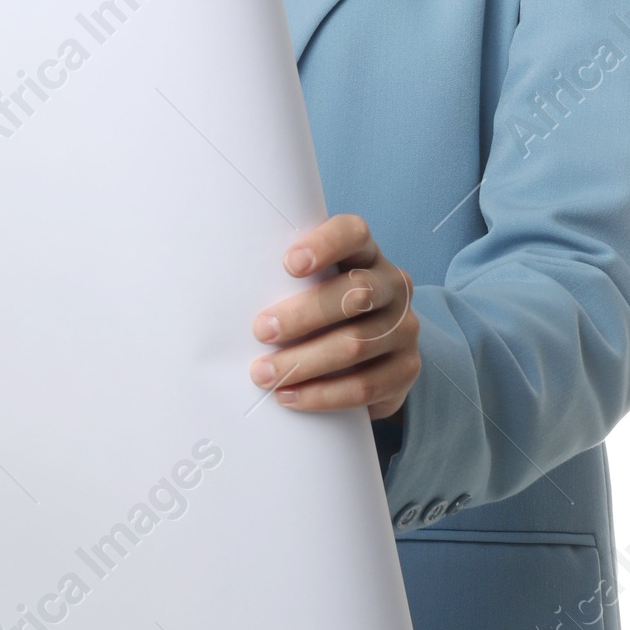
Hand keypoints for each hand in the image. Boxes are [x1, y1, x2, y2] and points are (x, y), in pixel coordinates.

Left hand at [249, 214, 417, 416]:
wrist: (373, 357)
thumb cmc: (324, 312)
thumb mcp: (311, 287)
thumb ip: (286, 281)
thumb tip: (223, 290)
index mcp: (366, 254)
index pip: (354, 233)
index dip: (325, 244)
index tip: (289, 264)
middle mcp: (394, 286)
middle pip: (356, 293)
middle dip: (303, 314)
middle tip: (261, 331)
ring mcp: (404, 328)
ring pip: (357, 344)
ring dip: (304, 362)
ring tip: (263, 374)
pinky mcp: (406, 369)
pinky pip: (366, 385)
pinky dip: (323, 394)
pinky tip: (291, 396)